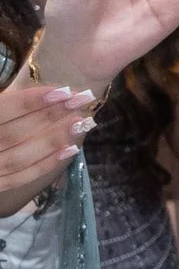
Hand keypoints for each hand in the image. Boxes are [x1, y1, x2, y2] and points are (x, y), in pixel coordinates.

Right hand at [0, 76, 93, 199]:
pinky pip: (19, 178)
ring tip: (80, 123)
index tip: (63, 91)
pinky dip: (45, 165)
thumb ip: (6, 103)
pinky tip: (70, 150)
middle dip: (49, 116)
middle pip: (14, 134)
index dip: (31, 101)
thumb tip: (43, 90)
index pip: (2, 110)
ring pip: (19, 158)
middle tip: (81, 100)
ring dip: (52, 141)